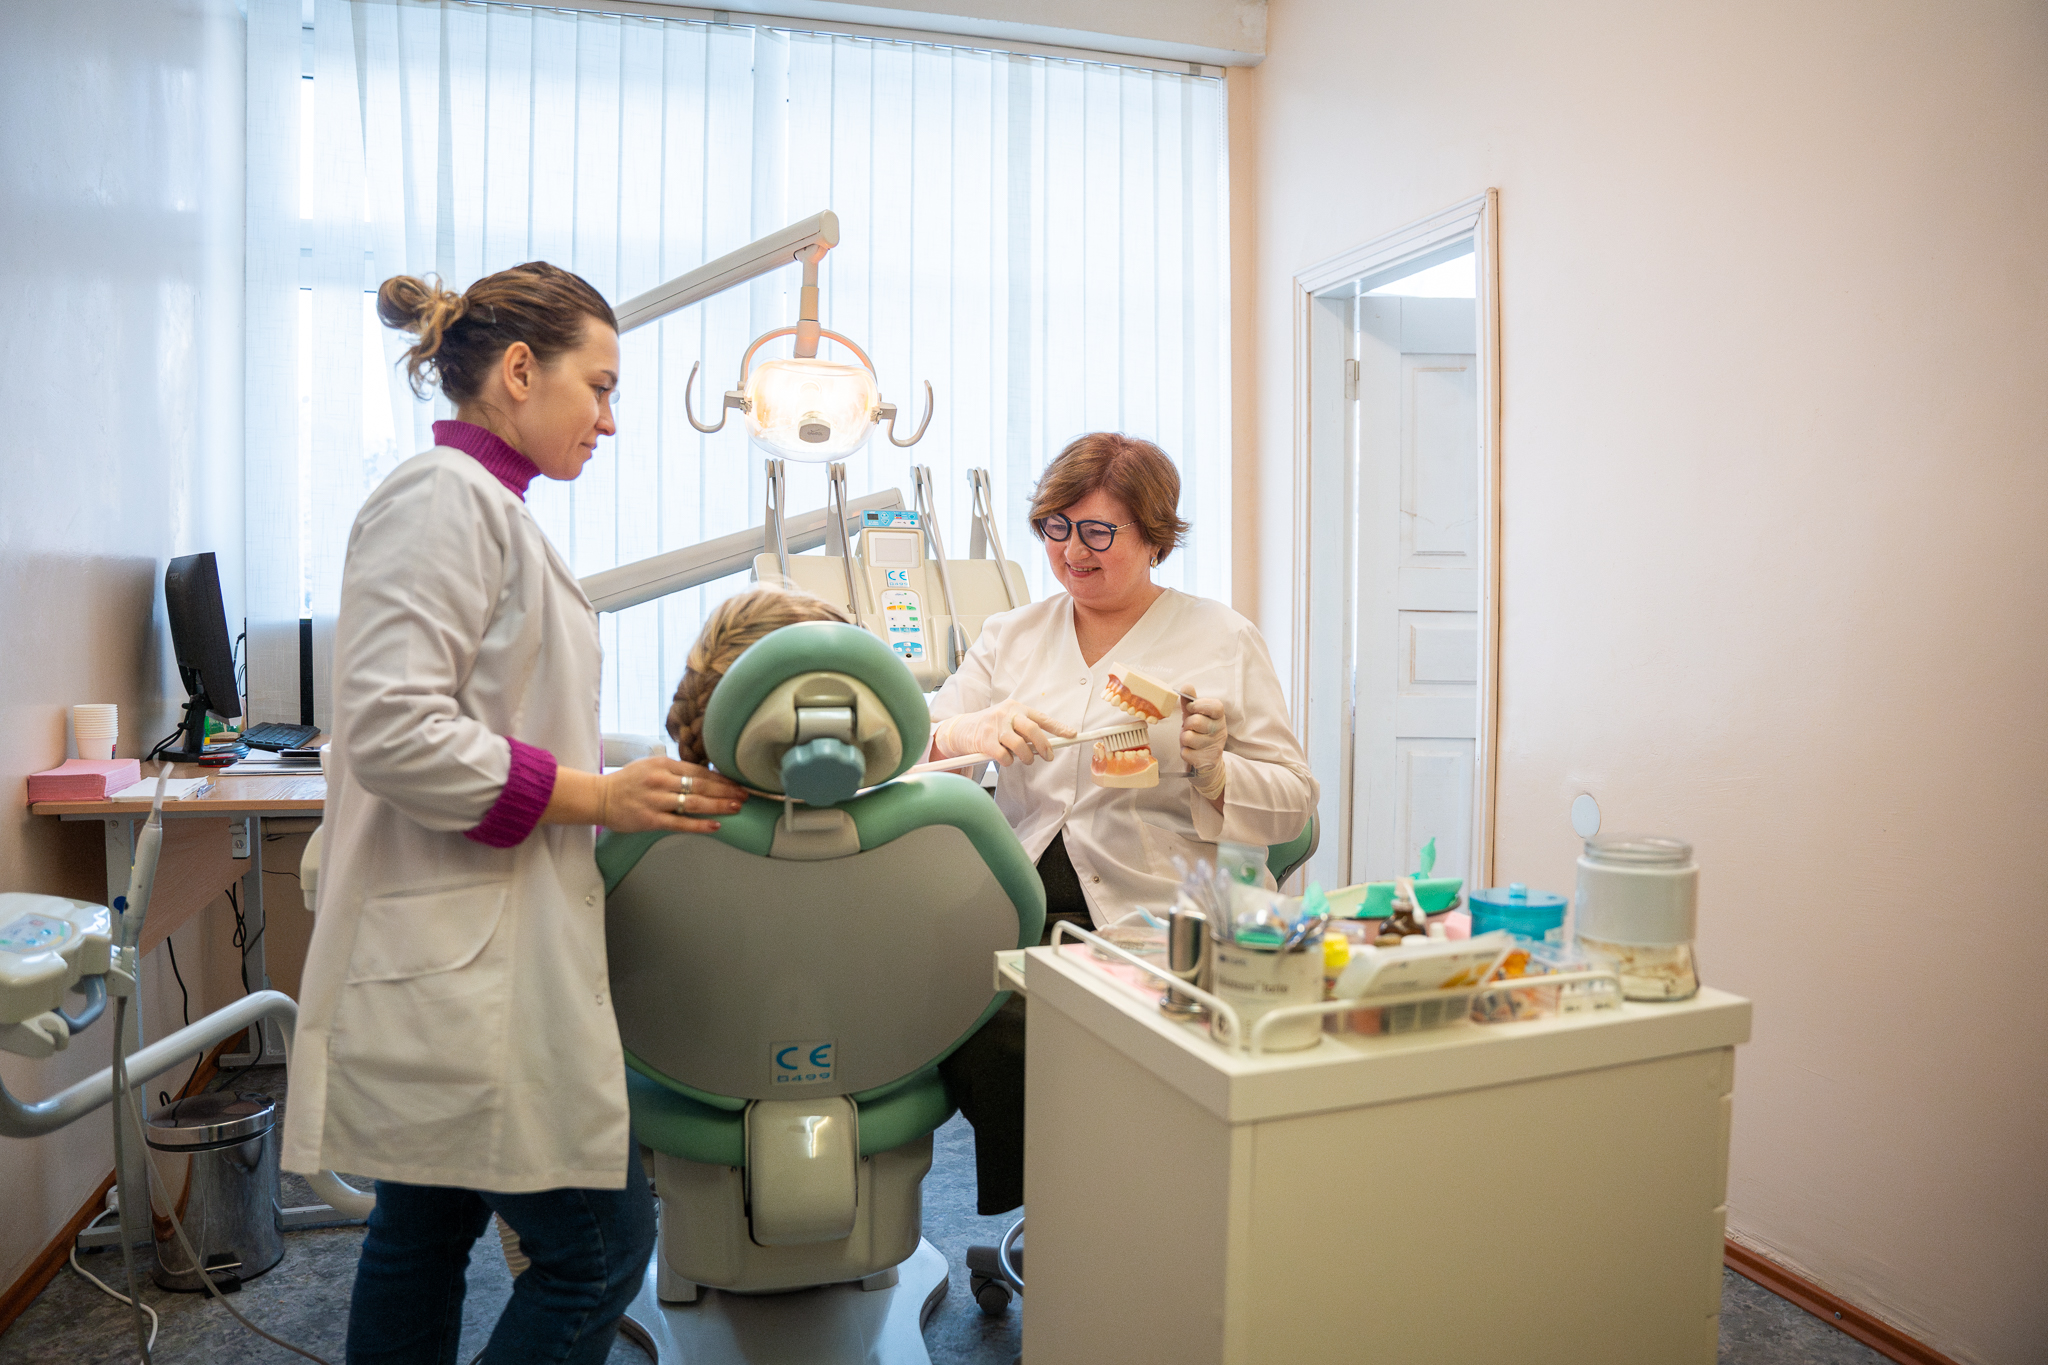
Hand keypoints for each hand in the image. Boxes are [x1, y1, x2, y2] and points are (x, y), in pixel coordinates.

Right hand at [598, 756, 746, 833]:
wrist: (599, 797)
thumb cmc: (627, 782)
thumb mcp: (651, 765)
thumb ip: (675, 769)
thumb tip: (703, 774)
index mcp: (663, 764)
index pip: (699, 771)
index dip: (721, 778)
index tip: (737, 783)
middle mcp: (661, 780)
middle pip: (701, 786)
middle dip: (726, 791)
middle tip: (744, 796)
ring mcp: (656, 800)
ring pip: (694, 803)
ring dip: (718, 805)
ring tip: (736, 808)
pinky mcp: (650, 820)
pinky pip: (680, 823)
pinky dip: (699, 824)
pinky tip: (715, 825)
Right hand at [932, 700, 1076, 765]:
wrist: (960, 729)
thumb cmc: (990, 727)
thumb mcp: (1008, 721)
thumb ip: (1025, 730)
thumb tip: (1047, 745)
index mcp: (1016, 707)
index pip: (1041, 718)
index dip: (1058, 727)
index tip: (1072, 735)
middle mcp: (1007, 714)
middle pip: (1033, 730)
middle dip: (1044, 746)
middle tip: (1048, 756)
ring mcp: (995, 726)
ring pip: (1020, 745)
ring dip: (1027, 757)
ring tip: (1025, 760)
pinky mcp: (985, 740)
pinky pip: (1004, 756)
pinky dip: (1008, 761)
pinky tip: (1005, 760)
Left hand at [1178, 687, 1227, 799]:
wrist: (1208, 764)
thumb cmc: (1200, 736)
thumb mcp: (1195, 718)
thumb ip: (1190, 702)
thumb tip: (1187, 686)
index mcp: (1219, 718)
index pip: (1215, 706)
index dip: (1199, 705)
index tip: (1191, 708)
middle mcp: (1220, 732)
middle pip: (1196, 721)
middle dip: (1187, 725)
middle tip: (1190, 729)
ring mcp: (1214, 747)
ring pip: (1188, 737)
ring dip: (1184, 739)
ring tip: (1191, 741)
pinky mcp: (1206, 761)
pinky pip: (1186, 752)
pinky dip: (1185, 752)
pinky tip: (1192, 753)